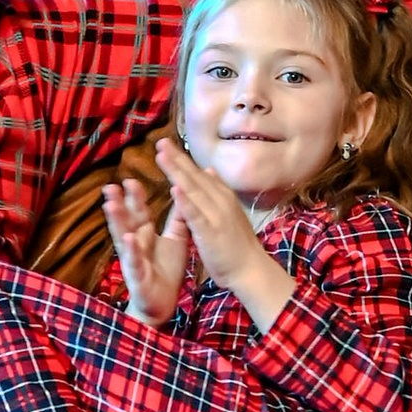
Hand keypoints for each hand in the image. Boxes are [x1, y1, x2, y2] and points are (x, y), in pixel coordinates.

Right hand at [103, 176, 189, 322]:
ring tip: (110, 206)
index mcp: (145, 233)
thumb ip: (177, 218)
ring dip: (116, 222)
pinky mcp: (137, 275)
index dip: (134, 197)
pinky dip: (130, 250)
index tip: (130, 179)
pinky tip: (128, 239)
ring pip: (122, 237)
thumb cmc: (167, 269)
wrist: (164, 302)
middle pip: (126, 220)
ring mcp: (133, 258)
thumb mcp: (175, 239)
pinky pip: (133, 261)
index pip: (139, 211)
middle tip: (110, 187)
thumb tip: (183, 193)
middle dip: (118, 204)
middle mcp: (135, 243)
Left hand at [153, 138, 293, 327]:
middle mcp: (220, 200)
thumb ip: (217, 192)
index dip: (183, 159)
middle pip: (194, 176)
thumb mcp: (229, 212)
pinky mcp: (210, 231)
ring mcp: (215, 215)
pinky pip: (195, 214)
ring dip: (177, 172)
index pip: (200, 174)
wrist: (251, 270)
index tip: (167, 144)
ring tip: (162, 156)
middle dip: (176, 158)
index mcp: (222, 196)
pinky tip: (174, 189)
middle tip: (160, 142)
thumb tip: (210, 170)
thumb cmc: (238, 245)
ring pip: (193, 189)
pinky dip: (185, 201)